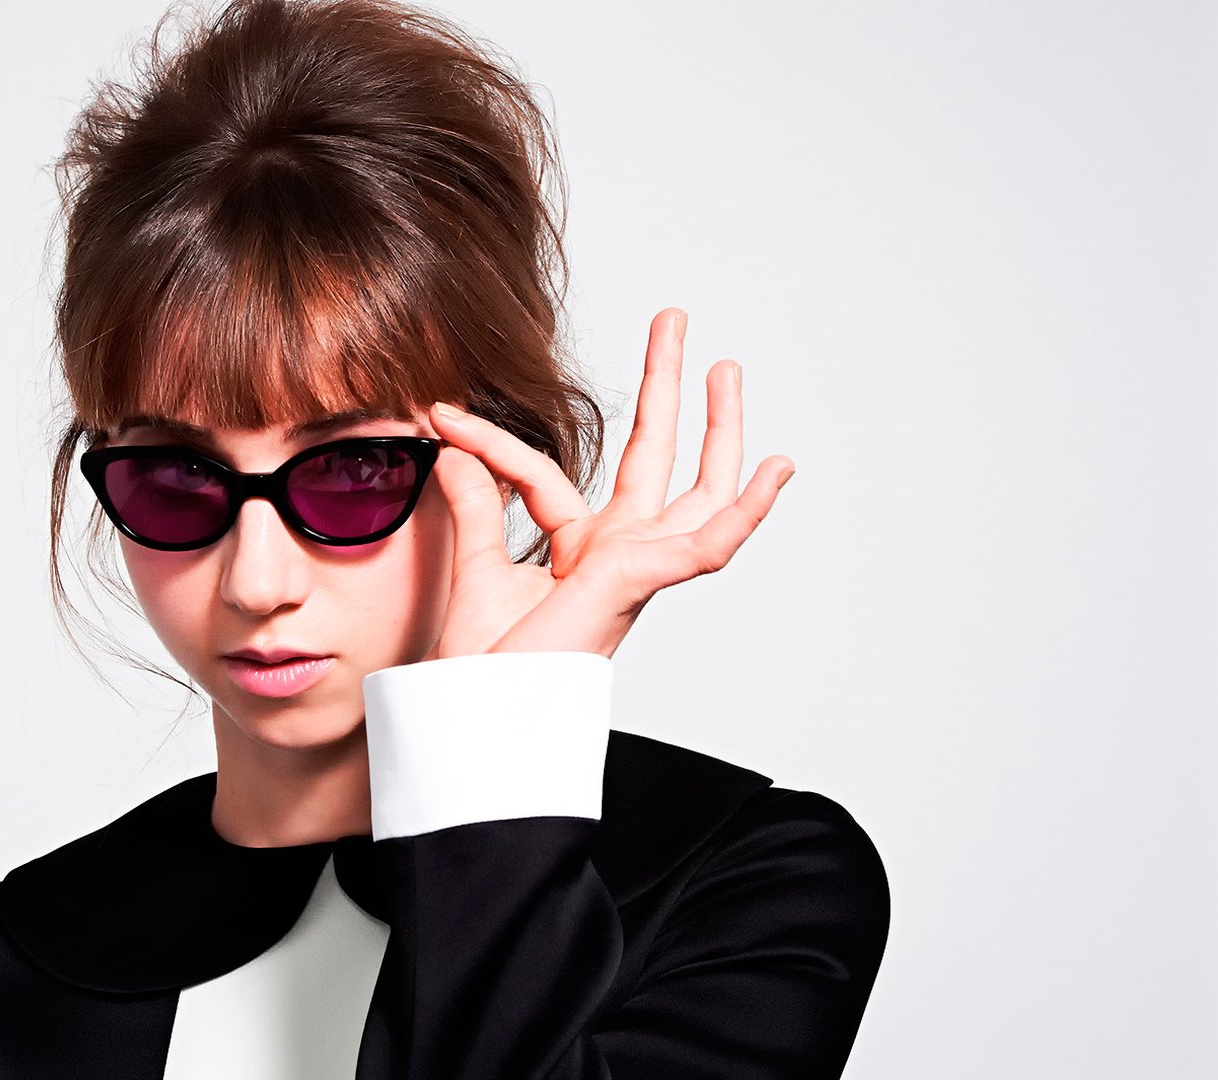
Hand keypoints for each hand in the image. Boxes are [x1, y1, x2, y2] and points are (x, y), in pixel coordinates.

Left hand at [426, 308, 796, 657]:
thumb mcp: (473, 568)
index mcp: (579, 556)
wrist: (476, 719)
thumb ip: (474, 503)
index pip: (543, 477)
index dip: (489, 441)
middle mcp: (616, 558)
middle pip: (656, 461)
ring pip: (697, 493)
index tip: (441, 413)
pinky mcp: (640, 580)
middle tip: (675, 324)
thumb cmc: (481, 672)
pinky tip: (776, 469)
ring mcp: (634, 569)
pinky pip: (706, 546)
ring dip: (718, 428)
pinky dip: (745, 510)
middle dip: (666, 389)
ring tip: (726, 367)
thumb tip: (453, 441)